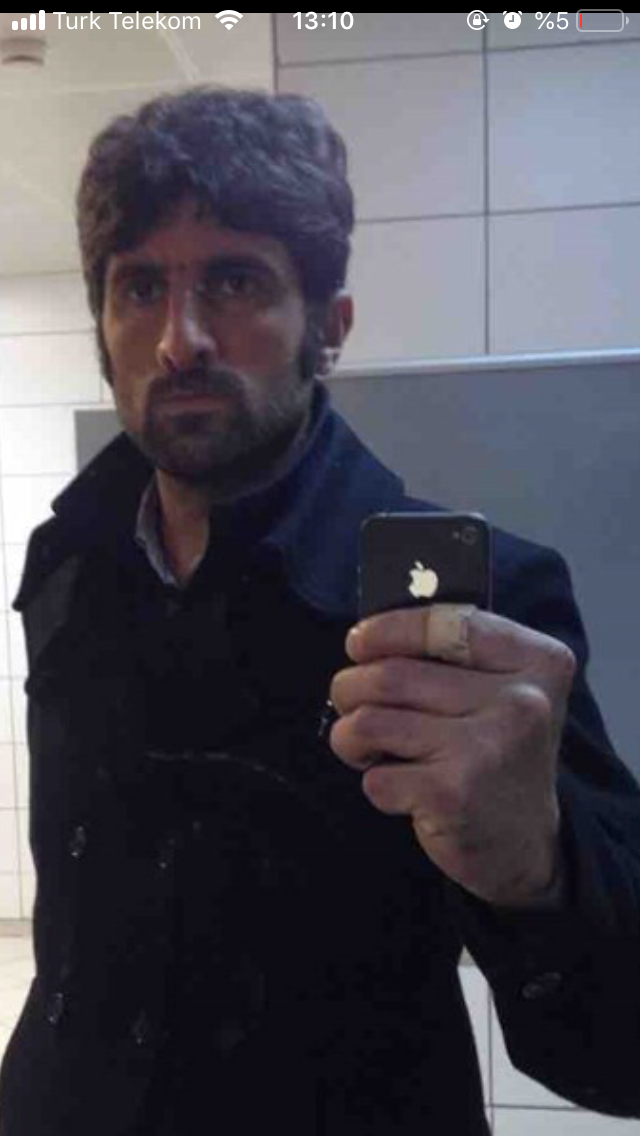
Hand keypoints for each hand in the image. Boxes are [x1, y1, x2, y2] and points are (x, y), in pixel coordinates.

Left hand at [328, 604, 575, 907]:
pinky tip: (404, 789)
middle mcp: (520, 702)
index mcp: (536, 661)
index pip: (444, 622)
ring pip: (371, 721)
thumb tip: (368, 634)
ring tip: (368, 748)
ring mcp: (486, 748)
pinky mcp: (454, 794)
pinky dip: (376, 784)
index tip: (359, 643)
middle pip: (391, 674)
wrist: (526, 844)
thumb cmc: (493, 751)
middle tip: (351, 703)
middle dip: (352, 689)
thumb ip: (451, 654)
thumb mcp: (499, 689)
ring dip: (350, 736)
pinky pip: (376, 776)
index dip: (387, 629)